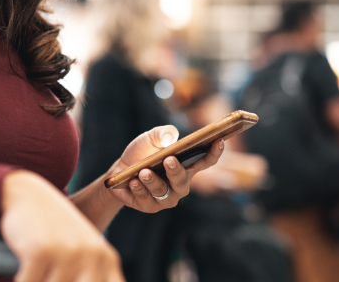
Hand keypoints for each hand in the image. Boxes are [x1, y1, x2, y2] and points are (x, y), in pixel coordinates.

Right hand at [1, 171, 123, 281]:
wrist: (27, 195)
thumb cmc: (54, 232)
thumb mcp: (80, 254)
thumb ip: (90, 276)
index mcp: (106, 260)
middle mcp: (92, 256)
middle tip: (49, 280)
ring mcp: (68, 253)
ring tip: (38, 275)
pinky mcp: (42, 251)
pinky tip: (20, 277)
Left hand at [105, 125, 224, 212]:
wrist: (119, 171)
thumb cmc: (141, 153)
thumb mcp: (150, 138)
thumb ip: (162, 134)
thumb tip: (171, 137)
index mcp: (186, 166)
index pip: (205, 161)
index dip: (214, 152)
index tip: (219, 141)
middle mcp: (180, 184)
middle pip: (183, 181)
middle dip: (176, 171)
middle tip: (168, 160)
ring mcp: (166, 197)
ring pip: (163, 191)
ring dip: (152, 181)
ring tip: (143, 172)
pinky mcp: (150, 206)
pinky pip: (147, 200)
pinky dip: (139, 190)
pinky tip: (133, 182)